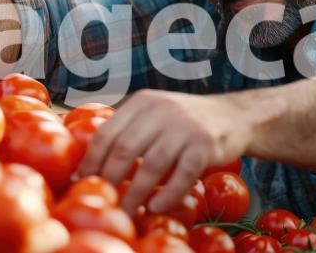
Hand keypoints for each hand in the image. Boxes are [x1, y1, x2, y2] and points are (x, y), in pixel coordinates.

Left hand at [77, 89, 252, 214]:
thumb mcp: (155, 114)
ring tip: (126, 212)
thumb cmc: (185, 122)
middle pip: (125, 149)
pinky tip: (156, 207)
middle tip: (103, 202)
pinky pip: (182, 175)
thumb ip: (129, 131)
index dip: (91, 159)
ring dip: (136, 194)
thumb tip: (90, 167)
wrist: (234, 116)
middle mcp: (161, 110)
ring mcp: (185, 127)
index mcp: (142, 102)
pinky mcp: (205, 144)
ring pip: (152, 165)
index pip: (107, 132)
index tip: (81, 181)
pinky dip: (168, 195)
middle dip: (109, 180)